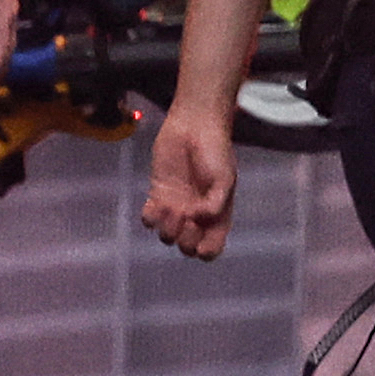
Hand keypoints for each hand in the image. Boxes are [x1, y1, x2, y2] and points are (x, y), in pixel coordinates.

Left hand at [140, 100, 238, 260]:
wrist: (194, 125)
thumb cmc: (215, 150)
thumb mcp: (225, 178)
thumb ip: (216, 203)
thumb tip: (199, 219)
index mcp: (217, 216)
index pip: (211, 249)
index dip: (206, 250)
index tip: (202, 234)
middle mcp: (196, 217)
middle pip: (187, 248)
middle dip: (186, 240)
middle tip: (188, 216)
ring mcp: (176, 207)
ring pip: (167, 237)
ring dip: (168, 228)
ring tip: (172, 207)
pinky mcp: (158, 195)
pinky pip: (150, 220)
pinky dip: (151, 219)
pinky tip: (155, 205)